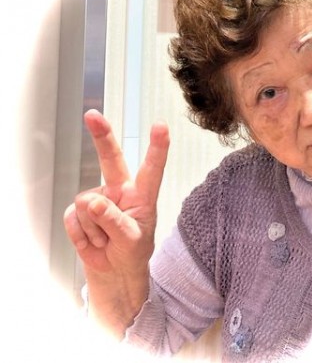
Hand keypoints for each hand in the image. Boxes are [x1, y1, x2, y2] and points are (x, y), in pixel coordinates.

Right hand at [64, 109, 169, 275]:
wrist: (114, 272)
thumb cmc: (133, 253)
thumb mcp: (132, 240)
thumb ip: (115, 221)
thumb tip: (93, 202)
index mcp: (143, 195)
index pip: (151, 169)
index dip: (157, 148)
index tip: (161, 126)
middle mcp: (120, 190)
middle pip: (111, 159)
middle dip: (101, 136)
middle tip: (92, 115)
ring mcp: (99, 198)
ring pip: (88, 205)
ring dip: (95, 229)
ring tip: (106, 240)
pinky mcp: (79, 211)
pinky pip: (73, 218)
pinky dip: (81, 235)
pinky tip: (92, 242)